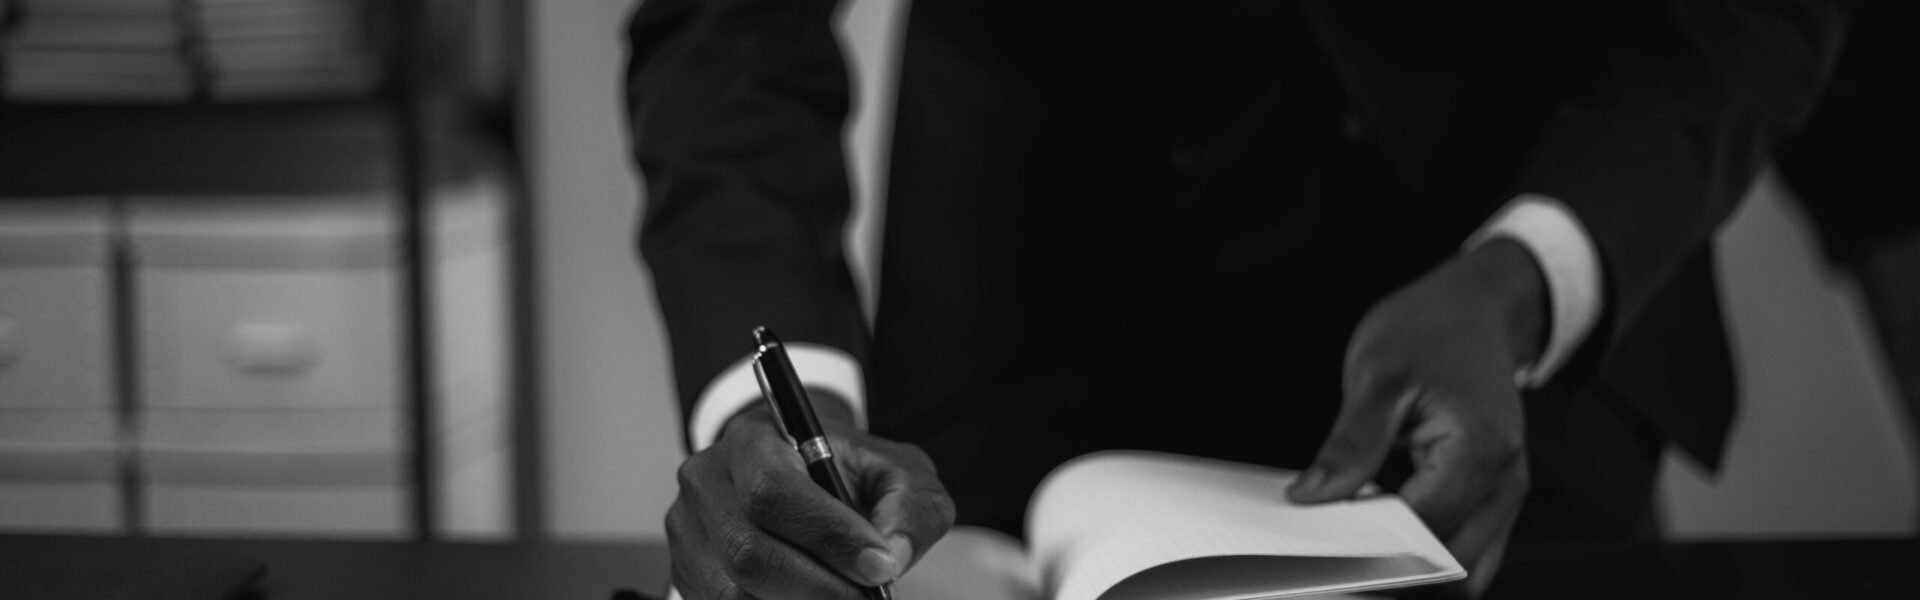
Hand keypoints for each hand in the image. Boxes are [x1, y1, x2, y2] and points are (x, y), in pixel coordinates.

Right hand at [667, 403, 955, 598]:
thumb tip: (890, 557)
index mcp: (754, 439)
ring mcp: (688, 530)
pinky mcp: (687, 571)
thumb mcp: (897, 472)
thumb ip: (910, 508)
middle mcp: (707, 480)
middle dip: (819, 589)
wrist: (806, 474)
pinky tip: (812, 599)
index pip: (776, 492)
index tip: (879, 568)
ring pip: (732, 592)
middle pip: (747, 551)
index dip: (829, 537)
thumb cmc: (849, 472)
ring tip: (844, 597)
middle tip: (867, 598)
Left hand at [1287, 239, 1546, 596]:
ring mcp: (1505, 492)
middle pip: (1451, 566)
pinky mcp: (1492, 495)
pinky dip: (1426, 551)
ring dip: (1413, 568)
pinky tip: (1380, 530)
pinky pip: (1465, 547)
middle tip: (1330, 551)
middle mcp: (1505, 480)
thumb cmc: (1431, 329)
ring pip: (1465, 570)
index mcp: (1481, 449)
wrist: (1474, 308)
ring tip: (1355, 541)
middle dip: (1393, 568)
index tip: (1320, 546)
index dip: (1371, 547)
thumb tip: (1313, 497)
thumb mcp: (1376, 376)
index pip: (1424, 531)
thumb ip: (1350, 444)